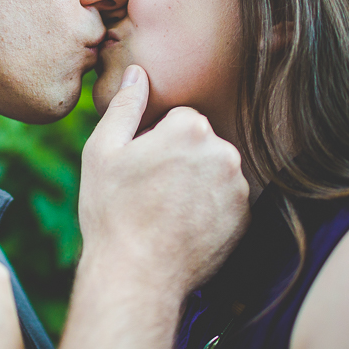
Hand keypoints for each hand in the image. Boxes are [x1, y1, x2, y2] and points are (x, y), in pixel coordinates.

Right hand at [79, 65, 249, 297]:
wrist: (137, 276)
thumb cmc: (112, 212)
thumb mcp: (103, 151)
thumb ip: (125, 106)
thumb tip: (138, 73)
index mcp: (190, 129)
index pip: (179, 119)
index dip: (154, 141)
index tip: (140, 167)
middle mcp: (223, 153)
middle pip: (201, 143)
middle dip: (180, 159)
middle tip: (150, 191)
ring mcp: (238, 188)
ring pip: (215, 171)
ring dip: (196, 183)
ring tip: (165, 211)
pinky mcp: (245, 219)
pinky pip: (226, 200)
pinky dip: (209, 209)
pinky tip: (183, 226)